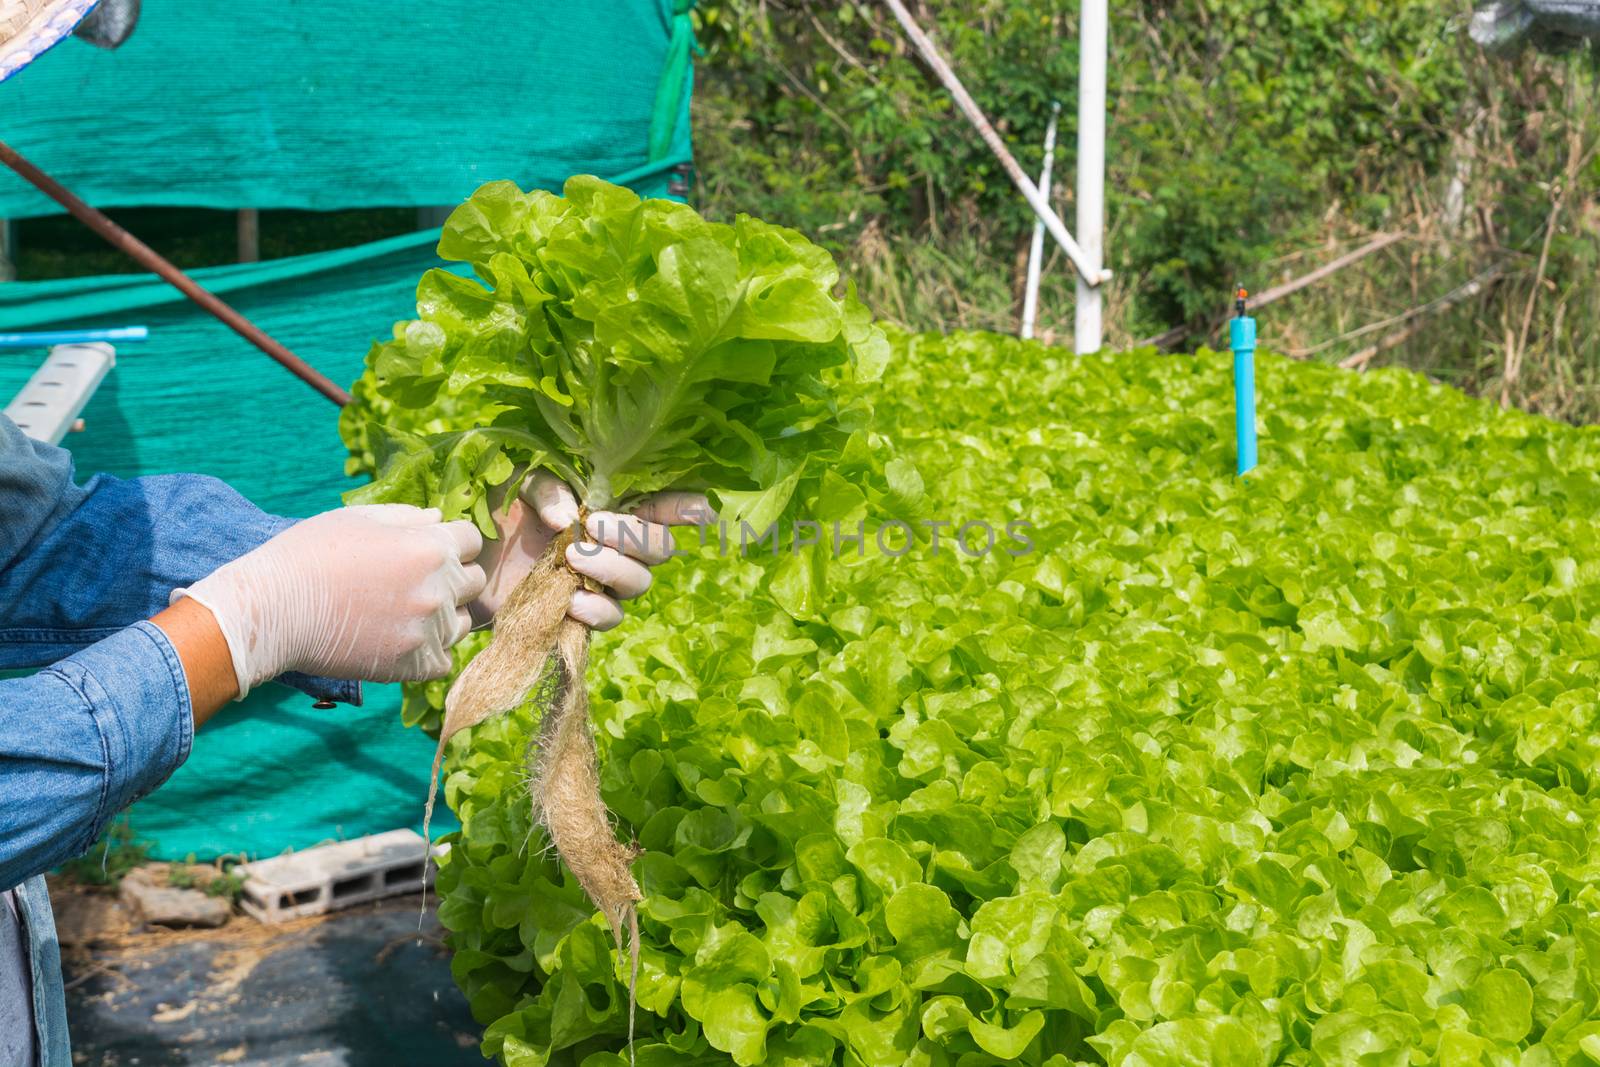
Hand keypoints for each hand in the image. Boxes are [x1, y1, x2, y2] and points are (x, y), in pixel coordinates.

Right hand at [173, 505, 485, 695]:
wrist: (272, 611)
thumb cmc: (308, 554)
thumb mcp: (359, 518)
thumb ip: (408, 517)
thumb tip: (439, 519)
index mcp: (430, 547)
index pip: (473, 541)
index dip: (453, 542)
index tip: (429, 549)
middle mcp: (439, 589)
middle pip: (474, 581)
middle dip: (453, 576)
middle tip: (413, 581)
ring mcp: (429, 630)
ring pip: (463, 622)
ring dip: (445, 615)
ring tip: (403, 612)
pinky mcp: (414, 666)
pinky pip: (444, 659)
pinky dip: (429, 651)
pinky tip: (400, 640)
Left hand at [471, 472, 712, 631]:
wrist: (463, 564)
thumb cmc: (495, 513)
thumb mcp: (516, 485)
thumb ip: (545, 490)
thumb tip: (570, 516)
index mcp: (610, 508)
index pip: (661, 506)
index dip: (687, 507)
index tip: (702, 508)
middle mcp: (617, 547)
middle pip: (660, 548)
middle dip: (635, 537)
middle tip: (594, 526)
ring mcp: (602, 583)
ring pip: (639, 582)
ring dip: (612, 568)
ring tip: (572, 558)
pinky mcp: (581, 614)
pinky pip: (610, 617)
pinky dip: (597, 608)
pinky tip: (572, 600)